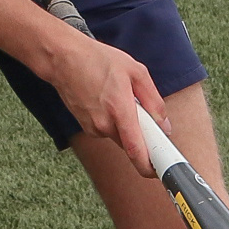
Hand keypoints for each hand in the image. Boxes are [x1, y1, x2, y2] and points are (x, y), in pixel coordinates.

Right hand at [42, 34, 167, 176]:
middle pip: (131, 144)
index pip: (136, 151)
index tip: (160, 170)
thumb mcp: (135, 71)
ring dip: (126, 125)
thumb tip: (164, 125)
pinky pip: (107, 130)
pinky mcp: (85, 126)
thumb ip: (154, 100)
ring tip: (119, 98)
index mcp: (120, 110)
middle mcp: (104, 124)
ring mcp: (92, 127)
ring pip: (119, 137)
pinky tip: (108, 100)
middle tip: (143, 114)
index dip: (150, 166)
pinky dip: (113, 121)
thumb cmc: (97, 60)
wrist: (63, 58)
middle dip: (141, 135)